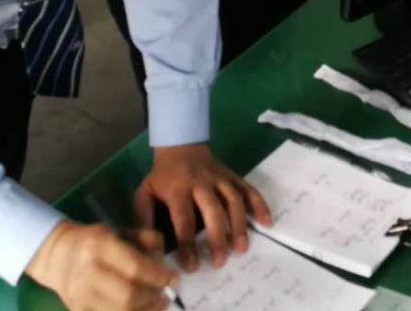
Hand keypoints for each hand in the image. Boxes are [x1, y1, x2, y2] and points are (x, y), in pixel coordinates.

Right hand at [26, 219, 174, 310]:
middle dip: (153, 298)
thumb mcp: (120, 231)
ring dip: (145, 310)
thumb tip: (164, 263)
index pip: (135, 267)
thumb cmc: (95, 241)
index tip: (174, 279)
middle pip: (129, 295)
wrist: (57, 255)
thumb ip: (146, 240)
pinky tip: (140, 310)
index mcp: (100, 246)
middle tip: (166, 296)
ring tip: (157, 305)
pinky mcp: (77, 310)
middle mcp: (87, 272)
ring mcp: (79, 295)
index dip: (159, 276)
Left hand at [133, 142, 272, 271]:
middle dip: (217, 237)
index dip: (188, 244)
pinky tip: (266, 222)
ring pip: (233, 200)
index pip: (184, 219)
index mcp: (178, 189)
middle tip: (220, 261)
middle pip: (213, 210)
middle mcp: (201, 183)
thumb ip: (144, 218)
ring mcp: (220, 178)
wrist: (180, 145)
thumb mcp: (144, 192)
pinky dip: (259, 205)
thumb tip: (149, 247)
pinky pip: (248, 189)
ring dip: (239, 225)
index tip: (192, 266)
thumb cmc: (162, 175)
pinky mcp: (232, 176)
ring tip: (241, 248)